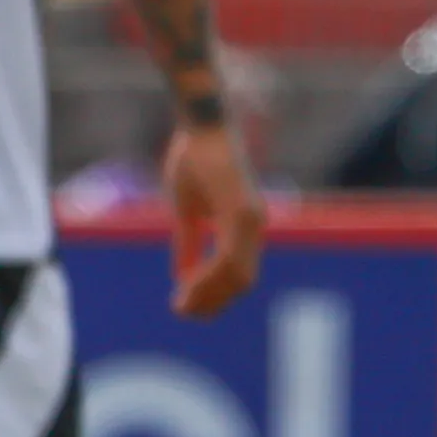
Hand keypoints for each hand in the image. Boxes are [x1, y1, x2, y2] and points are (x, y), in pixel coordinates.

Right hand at [164, 118, 265, 318]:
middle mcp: (255, 226)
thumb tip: (182, 275)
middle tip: (183, 313)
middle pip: (241, 281)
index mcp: (245, 225)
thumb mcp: (187, 208)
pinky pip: (228, 257)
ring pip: (237, 274)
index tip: (185, 305)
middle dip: (212, 302)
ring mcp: (250, 220)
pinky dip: (207, 276)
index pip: (237, 273)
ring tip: (181, 306)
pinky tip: (185, 286)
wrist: (204, 123)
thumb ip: (189, 241)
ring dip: (208, 294)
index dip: (213, 293)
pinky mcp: (240, 212)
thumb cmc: (194, 157)